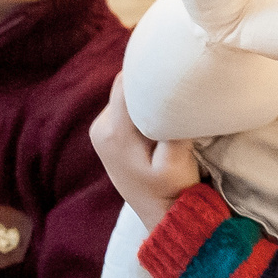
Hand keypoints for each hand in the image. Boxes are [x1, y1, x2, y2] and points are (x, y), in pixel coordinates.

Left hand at [90, 73, 198, 229]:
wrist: (162, 217)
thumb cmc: (173, 189)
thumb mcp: (177, 159)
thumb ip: (172, 126)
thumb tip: (173, 96)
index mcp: (113, 132)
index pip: (125, 85)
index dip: (144, 69)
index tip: (168, 60)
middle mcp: (100, 129)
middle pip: (124, 90)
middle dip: (146, 83)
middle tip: (173, 76)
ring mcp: (100, 134)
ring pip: (124, 99)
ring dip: (143, 96)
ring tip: (168, 95)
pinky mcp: (107, 138)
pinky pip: (123, 111)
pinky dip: (140, 108)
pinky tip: (158, 112)